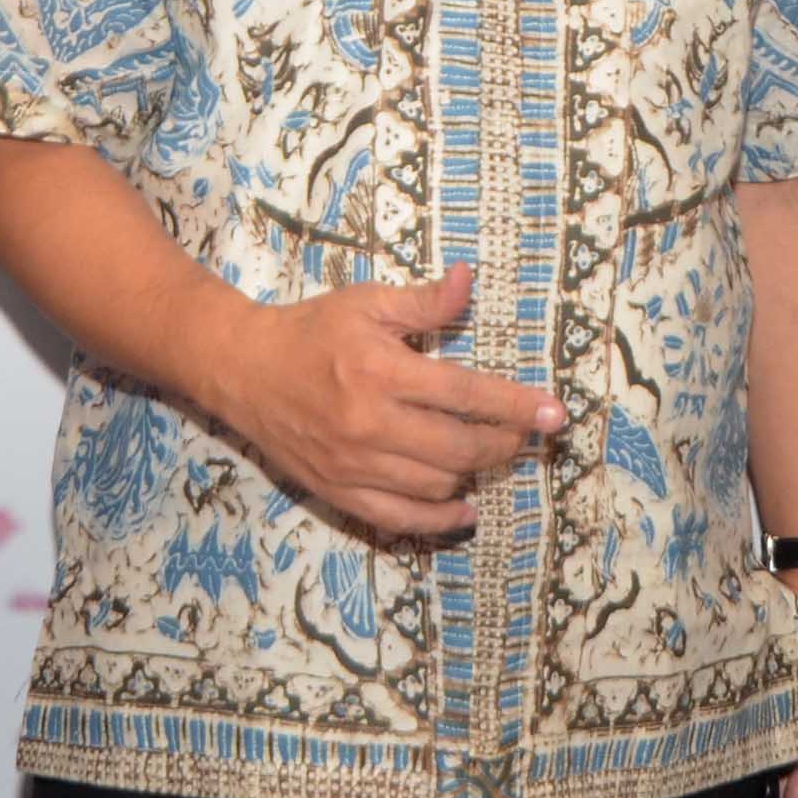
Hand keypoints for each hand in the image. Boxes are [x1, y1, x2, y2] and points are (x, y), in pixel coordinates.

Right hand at [205, 262, 565, 538]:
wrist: (244, 370)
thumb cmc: (311, 331)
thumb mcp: (367, 304)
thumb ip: (424, 301)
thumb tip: (469, 279)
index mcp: (381, 371)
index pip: (465, 395)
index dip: (515, 405)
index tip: (554, 413)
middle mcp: (370, 424)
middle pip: (460, 448)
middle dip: (505, 443)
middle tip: (526, 434)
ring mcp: (354, 465)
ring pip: (436, 484)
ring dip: (474, 473)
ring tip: (490, 454)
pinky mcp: (340, 492)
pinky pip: (401, 518)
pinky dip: (440, 517)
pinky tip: (464, 507)